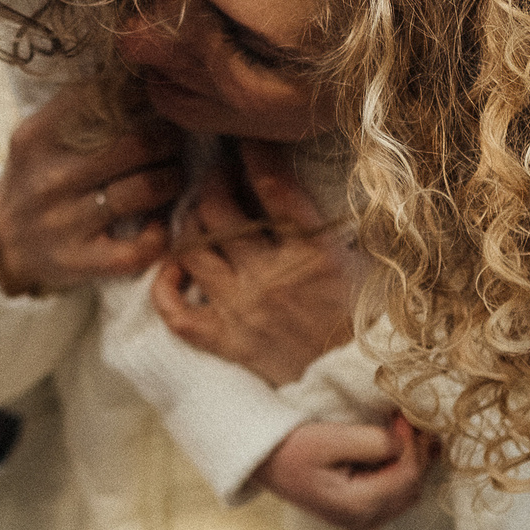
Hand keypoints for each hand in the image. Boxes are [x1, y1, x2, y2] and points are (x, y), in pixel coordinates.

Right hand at [0, 83, 183, 296]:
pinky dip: (161, 234)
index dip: (142, 97)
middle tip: (173, 139)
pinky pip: (139, 249)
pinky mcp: (80, 261)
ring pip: (146, 189)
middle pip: (136, 144)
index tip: (153, 102)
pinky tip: (158, 223)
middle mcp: (47, 180)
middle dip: (168, 138)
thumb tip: (138, 77)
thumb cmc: (36, 177)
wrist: (4, 241)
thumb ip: (79, 108)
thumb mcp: (40, 136)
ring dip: (172, 177)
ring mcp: (63, 224)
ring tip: (171, 174)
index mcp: (36, 138)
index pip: (103, 101)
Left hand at [151, 140, 354, 385]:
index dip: (253, 153)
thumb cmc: (363, 324)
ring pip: (191, 248)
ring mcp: (243, 309)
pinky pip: (177, 312)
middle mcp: (272, 276)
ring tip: (199, 216)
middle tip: (219, 177)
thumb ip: (336, 227)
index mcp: (313, 252)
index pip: (272, 185)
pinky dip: (166, 286)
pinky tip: (177, 269)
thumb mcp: (363, 265)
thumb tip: (312, 183)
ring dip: (188, 224)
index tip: (246, 140)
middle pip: (218, 209)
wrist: (356, 388)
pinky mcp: (226, 342)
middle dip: (212, 182)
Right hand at [251, 413, 432, 529]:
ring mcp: (364, 522)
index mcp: (357, 506)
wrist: (265, 463)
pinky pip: (396, 495)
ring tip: (408, 430)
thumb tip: (404, 440)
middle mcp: (365, 522)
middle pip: (412, 487)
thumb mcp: (330, 439)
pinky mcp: (362, 515)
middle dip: (418, 452)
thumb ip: (372, 442)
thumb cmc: (293, 448)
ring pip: (409, 492)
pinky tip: (400, 447)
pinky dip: (403, 470)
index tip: (405, 413)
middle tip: (413, 418)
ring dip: (413, 461)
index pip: (407, 476)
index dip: (413, 444)